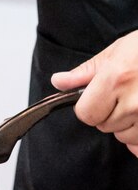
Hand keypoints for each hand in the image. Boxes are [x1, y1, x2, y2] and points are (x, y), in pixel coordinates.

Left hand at [51, 30, 137, 156]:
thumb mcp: (117, 52)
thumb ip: (86, 72)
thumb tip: (58, 81)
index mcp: (116, 79)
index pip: (86, 114)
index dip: (89, 107)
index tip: (100, 97)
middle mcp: (134, 101)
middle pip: (105, 126)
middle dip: (111, 114)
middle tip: (128, 93)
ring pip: (125, 137)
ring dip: (129, 125)